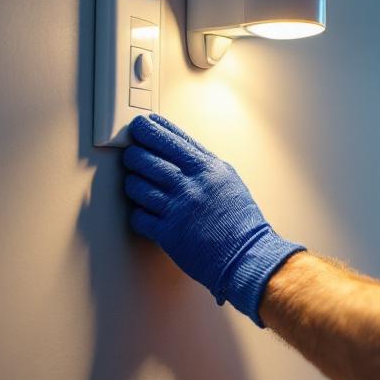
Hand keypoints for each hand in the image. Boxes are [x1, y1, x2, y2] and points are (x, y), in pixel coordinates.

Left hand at [122, 113, 303, 325]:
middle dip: (134, 152)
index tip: (143, 123)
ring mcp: (179, 208)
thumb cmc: (241, 222)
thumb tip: (180, 153)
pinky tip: (142, 211)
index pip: (174, 139)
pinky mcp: (168, 233)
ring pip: (138, 185)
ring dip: (132, 183)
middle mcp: (192, 185)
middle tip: (131, 152)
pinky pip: (139, 216)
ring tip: (135, 182)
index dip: (153, 128)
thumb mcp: (228, 181)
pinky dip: (137, 213)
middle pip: (148, 158)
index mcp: (209, 169)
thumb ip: (204, 166)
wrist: (247, 255)